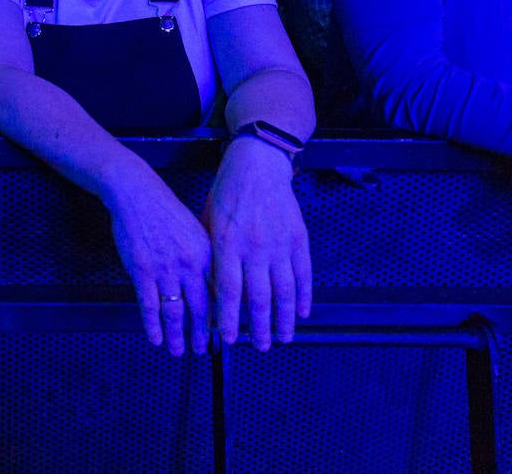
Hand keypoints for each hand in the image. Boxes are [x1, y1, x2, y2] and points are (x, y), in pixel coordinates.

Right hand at [107, 173, 211, 356]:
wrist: (137, 194)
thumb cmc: (165, 210)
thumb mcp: (195, 231)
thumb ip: (205, 259)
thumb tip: (213, 286)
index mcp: (205, 254)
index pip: (219, 293)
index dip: (222, 316)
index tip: (224, 332)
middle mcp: (189, 264)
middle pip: (200, 309)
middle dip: (202, 334)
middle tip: (203, 348)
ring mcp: (165, 269)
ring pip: (174, 312)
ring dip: (177, 336)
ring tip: (178, 349)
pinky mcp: (142, 271)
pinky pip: (149, 306)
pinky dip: (153, 326)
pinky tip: (155, 337)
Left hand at [204, 137, 310, 350]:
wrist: (258, 165)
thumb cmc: (227, 193)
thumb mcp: (207, 222)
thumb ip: (209, 255)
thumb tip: (208, 291)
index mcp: (227, 244)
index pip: (228, 291)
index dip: (229, 319)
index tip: (228, 339)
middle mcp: (255, 247)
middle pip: (259, 298)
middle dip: (259, 328)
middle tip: (259, 347)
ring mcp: (280, 244)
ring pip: (285, 291)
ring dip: (284, 319)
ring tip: (282, 338)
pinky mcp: (299, 238)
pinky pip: (304, 274)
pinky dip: (304, 296)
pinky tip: (301, 313)